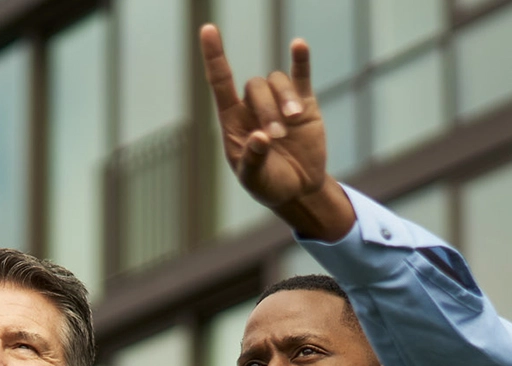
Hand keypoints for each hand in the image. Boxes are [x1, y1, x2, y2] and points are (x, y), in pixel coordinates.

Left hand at [200, 24, 354, 239]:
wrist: (298, 190)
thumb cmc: (268, 185)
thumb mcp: (255, 180)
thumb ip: (253, 160)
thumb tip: (259, 137)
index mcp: (233, 121)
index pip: (220, 82)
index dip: (214, 56)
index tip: (207, 29)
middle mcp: (253, 106)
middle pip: (255, 87)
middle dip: (267, 108)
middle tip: (278, 135)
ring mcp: (279, 102)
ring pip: (276, 81)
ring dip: (284, 98)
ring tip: (293, 123)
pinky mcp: (304, 103)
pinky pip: (300, 75)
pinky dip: (300, 60)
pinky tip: (298, 46)